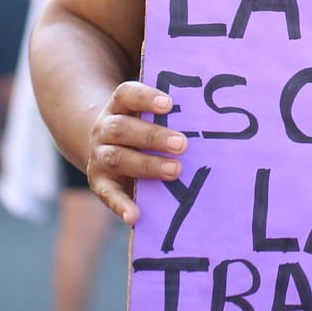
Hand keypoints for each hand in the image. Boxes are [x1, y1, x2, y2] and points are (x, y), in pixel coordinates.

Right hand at [86, 81, 186, 224]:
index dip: (146, 98)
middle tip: (183, 144)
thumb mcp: (149, 117)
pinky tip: (135, 215)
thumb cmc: (142, 130)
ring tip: (175, 170)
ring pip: (117, 157)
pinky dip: (121, 205)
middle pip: (123, 128)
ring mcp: (100, 155)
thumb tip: (211, 119)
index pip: (126, 95)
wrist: (107, 150)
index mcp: (119, 107)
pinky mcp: (99, 182)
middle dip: (153, 136)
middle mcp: (105, 128)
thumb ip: (171, 116)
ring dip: (147, 165)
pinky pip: (108, 194)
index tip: (169, 104)